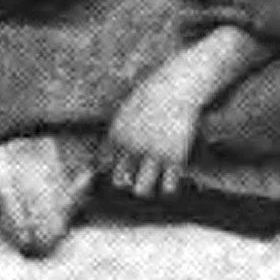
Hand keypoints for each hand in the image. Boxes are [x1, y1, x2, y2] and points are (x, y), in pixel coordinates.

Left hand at [102, 60, 207, 199]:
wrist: (175, 88)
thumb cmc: (151, 96)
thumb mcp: (125, 110)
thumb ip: (118, 131)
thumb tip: (110, 152)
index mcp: (116, 135)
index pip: (103, 165)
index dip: (110, 170)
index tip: (121, 167)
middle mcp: (131, 148)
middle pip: (119, 182)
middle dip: (126, 181)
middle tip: (136, 176)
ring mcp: (153, 155)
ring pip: (141, 190)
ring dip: (145, 188)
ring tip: (152, 181)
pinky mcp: (175, 159)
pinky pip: (167, 187)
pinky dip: (168, 187)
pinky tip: (170, 180)